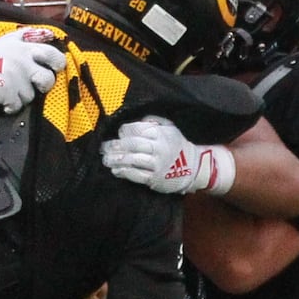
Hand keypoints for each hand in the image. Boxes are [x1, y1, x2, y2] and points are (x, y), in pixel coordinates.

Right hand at [0, 28, 65, 112]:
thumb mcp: (8, 40)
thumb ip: (28, 37)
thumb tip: (49, 34)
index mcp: (25, 47)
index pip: (53, 55)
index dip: (58, 64)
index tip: (54, 69)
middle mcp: (23, 61)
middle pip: (47, 79)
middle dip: (43, 85)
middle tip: (36, 86)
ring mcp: (15, 77)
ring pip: (31, 95)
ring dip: (22, 96)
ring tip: (11, 91)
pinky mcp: (7, 91)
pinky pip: (17, 105)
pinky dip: (11, 106)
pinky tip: (4, 100)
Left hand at [101, 116, 235, 195]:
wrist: (194, 167)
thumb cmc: (176, 145)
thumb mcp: (170, 128)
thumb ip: (153, 122)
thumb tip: (136, 120)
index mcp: (161, 133)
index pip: (137, 129)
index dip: (124, 131)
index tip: (118, 134)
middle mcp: (159, 147)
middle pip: (132, 145)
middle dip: (115, 145)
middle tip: (104, 148)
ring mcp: (157, 164)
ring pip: (132, 160)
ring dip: (115, 159)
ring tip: (106, 159)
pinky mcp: (154, 178)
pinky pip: (135, 175)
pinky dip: (123, 172)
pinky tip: (115, 170)